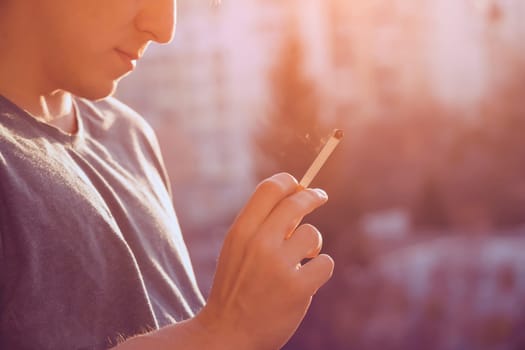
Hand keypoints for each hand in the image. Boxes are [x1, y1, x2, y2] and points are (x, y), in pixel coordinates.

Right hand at [196, 173, 334, 349]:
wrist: (228, 333)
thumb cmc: (236, 286)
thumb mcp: (237, 250)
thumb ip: (261, 225)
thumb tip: (296, 200)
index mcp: (240, 231)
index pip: (269, 189)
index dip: (288, 181)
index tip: (299, 185)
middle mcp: (259, 243)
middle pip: (296, 203)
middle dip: (313, 196)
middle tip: (320, 196)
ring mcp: (279, 266)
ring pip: (312, 234)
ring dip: (311, 245)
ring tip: (301, 259)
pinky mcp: (298, 288)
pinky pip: (325, 263)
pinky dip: (319, 269)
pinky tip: (305, 279)